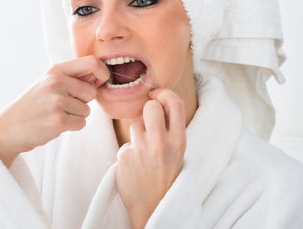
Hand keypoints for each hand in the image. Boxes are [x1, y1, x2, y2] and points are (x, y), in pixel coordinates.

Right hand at [0, 55, 109, 166]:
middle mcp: (55, 82)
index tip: (100, 83)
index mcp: (55, 70)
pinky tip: (55, 124)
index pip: (92, 63)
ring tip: (55, 114)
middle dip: (84, 102)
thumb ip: (73, 78)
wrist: (9, 127)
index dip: (103, 73)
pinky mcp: (58, 120)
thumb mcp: (49, 83)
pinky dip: (72, 126)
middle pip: (92, 91)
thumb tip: (102, 76)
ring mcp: (56, 101)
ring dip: (76, 116)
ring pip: (86, 110)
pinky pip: (81, 123)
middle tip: (65, 105)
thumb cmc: (34, 105)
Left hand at [116, 89, 185, 228]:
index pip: (174, 103)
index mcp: (179, 142)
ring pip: (134, 125)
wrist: (154, 209)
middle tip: (150, 123)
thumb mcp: (178, 153)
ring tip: (145, 155)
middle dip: (148, 110)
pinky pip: (125, 143)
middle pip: (150, 107)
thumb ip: (170, 129)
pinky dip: (129, 152)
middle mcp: (160, 144)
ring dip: (138, 135)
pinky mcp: (123, 157)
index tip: (157, 95)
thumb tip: (156, 101)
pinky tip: (135, 166)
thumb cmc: (167, 177)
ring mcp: (140, 150)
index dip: (164, 94)